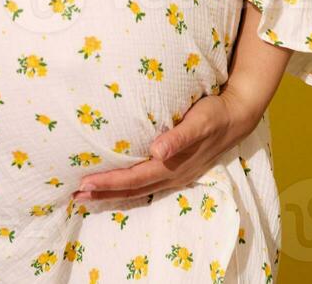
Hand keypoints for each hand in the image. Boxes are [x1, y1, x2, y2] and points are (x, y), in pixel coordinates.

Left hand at [70, 89, 262, 201]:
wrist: (236, 117)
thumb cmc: (213, 115)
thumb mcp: (199, 122)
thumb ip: (179, 137)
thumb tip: (156, 152)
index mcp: (173, 166)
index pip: (134, 179)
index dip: (110, 182)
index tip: (86, 182)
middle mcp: (171, 175)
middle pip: (132, 190)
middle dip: (103, 193)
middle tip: (76, 195)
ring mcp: (173, 175)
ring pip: (137, 189)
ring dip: (112, 193)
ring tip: (88, 194)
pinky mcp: (174, 168)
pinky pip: (145, 183)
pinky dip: (126, 186)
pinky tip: (115, 183)